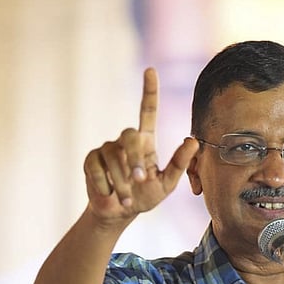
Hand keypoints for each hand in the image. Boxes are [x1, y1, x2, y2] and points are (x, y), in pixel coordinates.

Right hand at [83, 68, 198, 223]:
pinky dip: (105, 184)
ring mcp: (107, 149)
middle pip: (129, 134)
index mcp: (146, 142)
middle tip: (139, 180)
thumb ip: (180, 163)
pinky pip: (95, 167)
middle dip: (134, 158)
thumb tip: (193, 141)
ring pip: (112, 155)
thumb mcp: (167, 184)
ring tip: (126, 198)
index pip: (147, 111)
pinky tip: (109, 193)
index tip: (150, 70)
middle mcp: (126, 141)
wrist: (119, 213)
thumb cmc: (145, 196)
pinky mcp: (91, 160)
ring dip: (121, 180)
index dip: (149, 91)